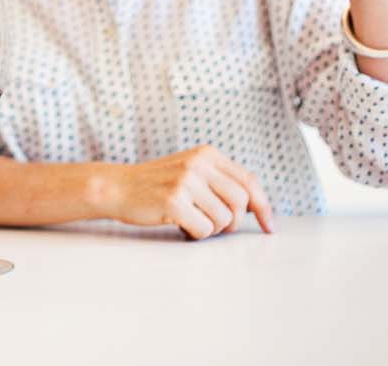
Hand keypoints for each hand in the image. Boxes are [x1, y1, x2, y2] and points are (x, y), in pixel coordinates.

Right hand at [107, 145, 274, 239]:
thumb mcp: (190, 170)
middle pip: (241, 203)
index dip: (263, 207)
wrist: (117, 187)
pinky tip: (180, 225)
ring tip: (192, 220)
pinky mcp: (174, 202)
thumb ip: (219, 180)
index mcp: (207, 154)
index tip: (270, 226)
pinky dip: (195, 234)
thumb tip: (256, 207)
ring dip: (211, 229)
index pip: (249, 182)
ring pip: (224, 220)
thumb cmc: (157, 184)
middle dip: (233, 222)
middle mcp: (199, 164)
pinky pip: (204, 230)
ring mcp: (186, 182)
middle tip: (216, 226)